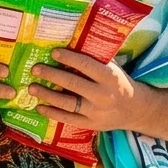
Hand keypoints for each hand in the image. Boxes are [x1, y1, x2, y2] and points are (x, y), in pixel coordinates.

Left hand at [29, 49, 146, 134]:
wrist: (135, 109)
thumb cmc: (119, 83)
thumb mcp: (113, 68)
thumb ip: (96, 59)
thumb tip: (71, 43)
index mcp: (110, 77)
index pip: (86, 65)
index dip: (69, 58)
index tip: (54, 52)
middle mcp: (102, 95)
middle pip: (73, 84)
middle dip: (52, 75)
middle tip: (35, 69)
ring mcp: (95, 112)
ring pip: (67, 103)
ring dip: (47, 95)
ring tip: (32, 88)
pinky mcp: (90, 124)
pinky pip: (68, 119)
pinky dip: (52, 113)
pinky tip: (39, 107)